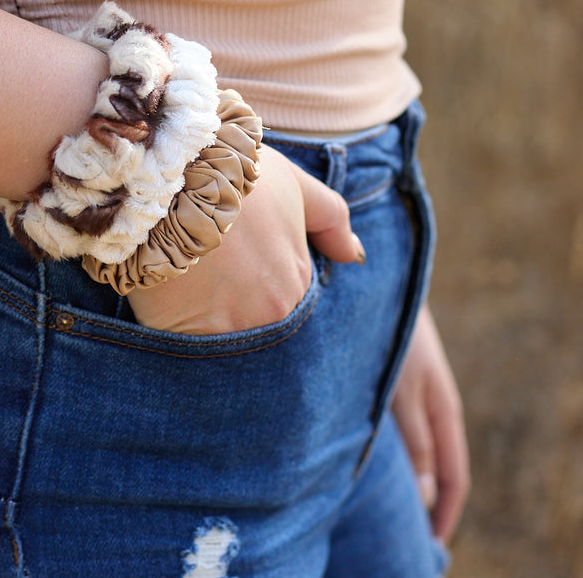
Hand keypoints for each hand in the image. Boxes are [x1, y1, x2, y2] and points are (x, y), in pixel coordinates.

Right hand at [126, 145, 362, 334]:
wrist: (172, 176)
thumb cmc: (232, 173)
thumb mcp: (292, 184)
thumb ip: (331, 218)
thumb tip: (355, 255)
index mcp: (299, 280)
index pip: (282, 297)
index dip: (251, 276)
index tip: (227, 256)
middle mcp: (274, 313)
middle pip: (253, 322)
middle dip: (232, 302)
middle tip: (204, 271)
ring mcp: (232, 330)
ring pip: (220, 337)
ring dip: (204, 317)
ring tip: (182, 281)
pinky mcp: (189, 338)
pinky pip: (185, 345)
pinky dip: (175, 325)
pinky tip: (164, 294)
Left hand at [392, 303, 469, 541]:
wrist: (378, 280)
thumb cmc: (389, 332)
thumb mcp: (401, 391)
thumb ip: (415, 440)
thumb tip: (429, 497)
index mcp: (443, 410)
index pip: (454, 475)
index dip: (445, 514)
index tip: (429, 543)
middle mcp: (434, 403)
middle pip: (437, 465)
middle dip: (426, 501)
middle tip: (404, 533)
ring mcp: (416, 390)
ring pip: (418, 445)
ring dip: (408, 475)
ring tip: (384, 504)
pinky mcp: (396, 376)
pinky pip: (401, 425)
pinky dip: (395, 449)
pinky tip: (369, 455)